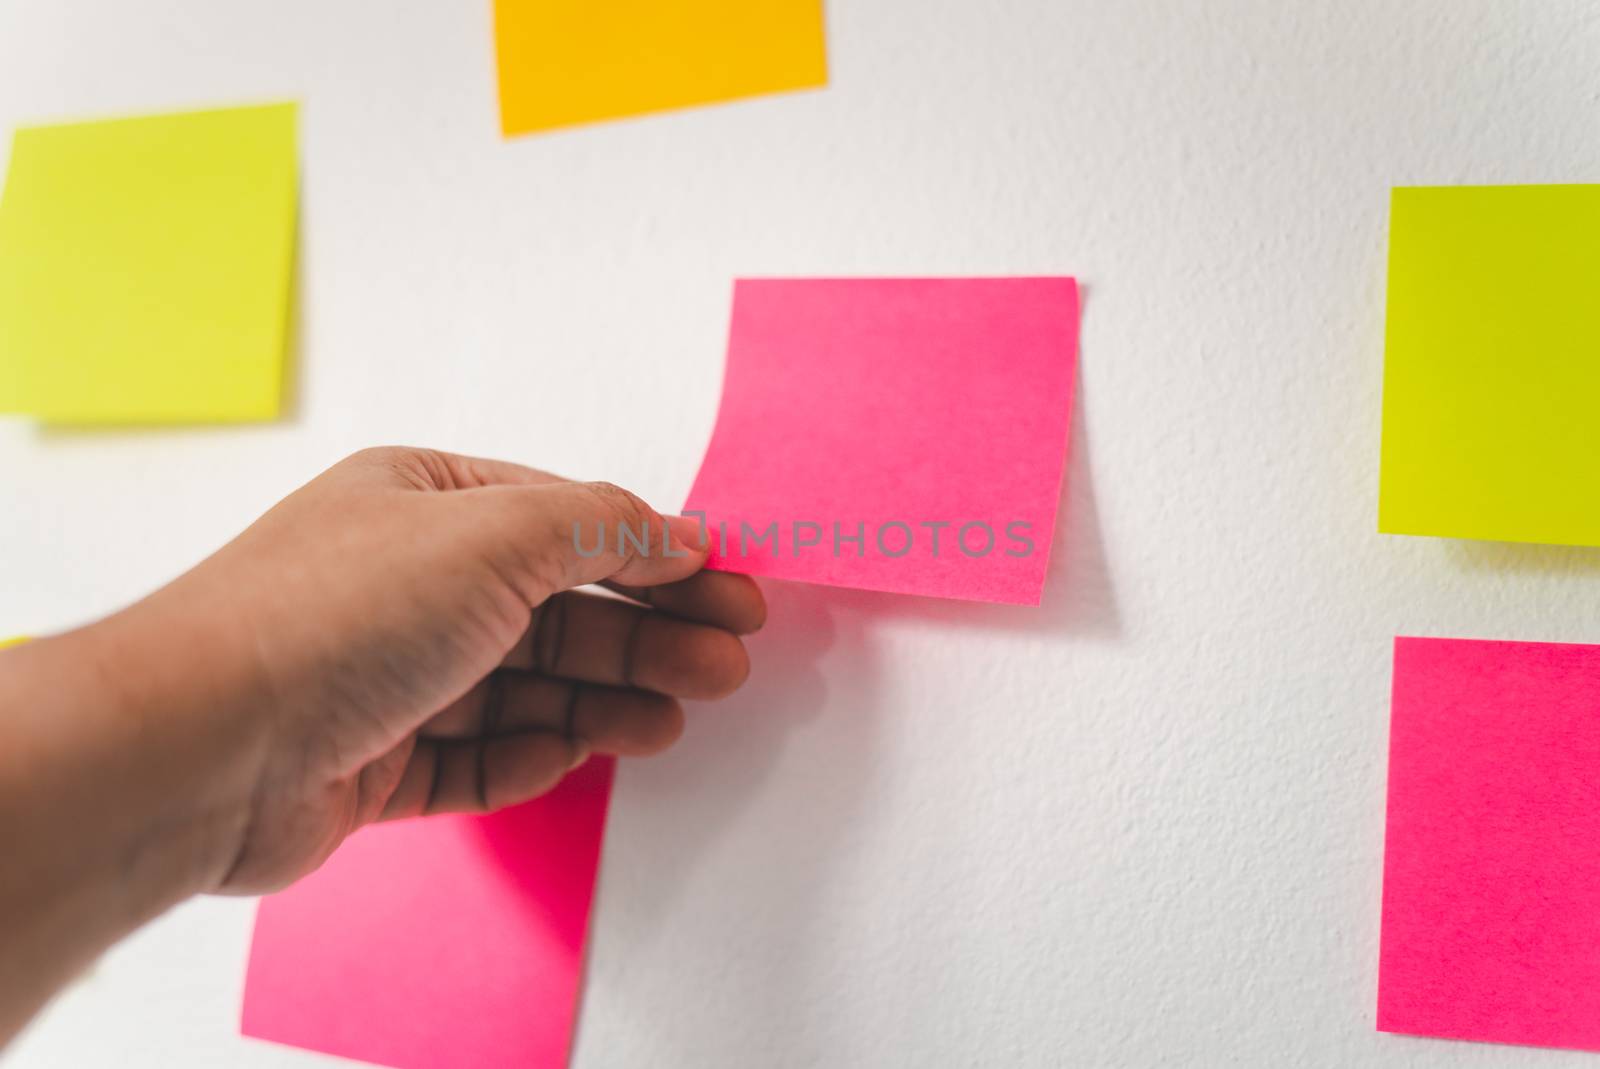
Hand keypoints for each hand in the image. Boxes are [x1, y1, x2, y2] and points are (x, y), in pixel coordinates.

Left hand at [113, 447, 762, 893]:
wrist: (201, 746)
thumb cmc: (327, 618)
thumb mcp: (493, 535)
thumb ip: (600, 529)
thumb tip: (676, 533)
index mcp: (423, 501)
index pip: (566, 521)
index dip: (655, 555)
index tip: (729, 588)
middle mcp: (405, 581)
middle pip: (555, 608)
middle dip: (645, 634)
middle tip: (724, 663)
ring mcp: (387, 673)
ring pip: (523, 687)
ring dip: (604, 700)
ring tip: (672, 716)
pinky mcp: (372, 760)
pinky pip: (475, 756)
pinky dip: (532, 755)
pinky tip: (577, 750)